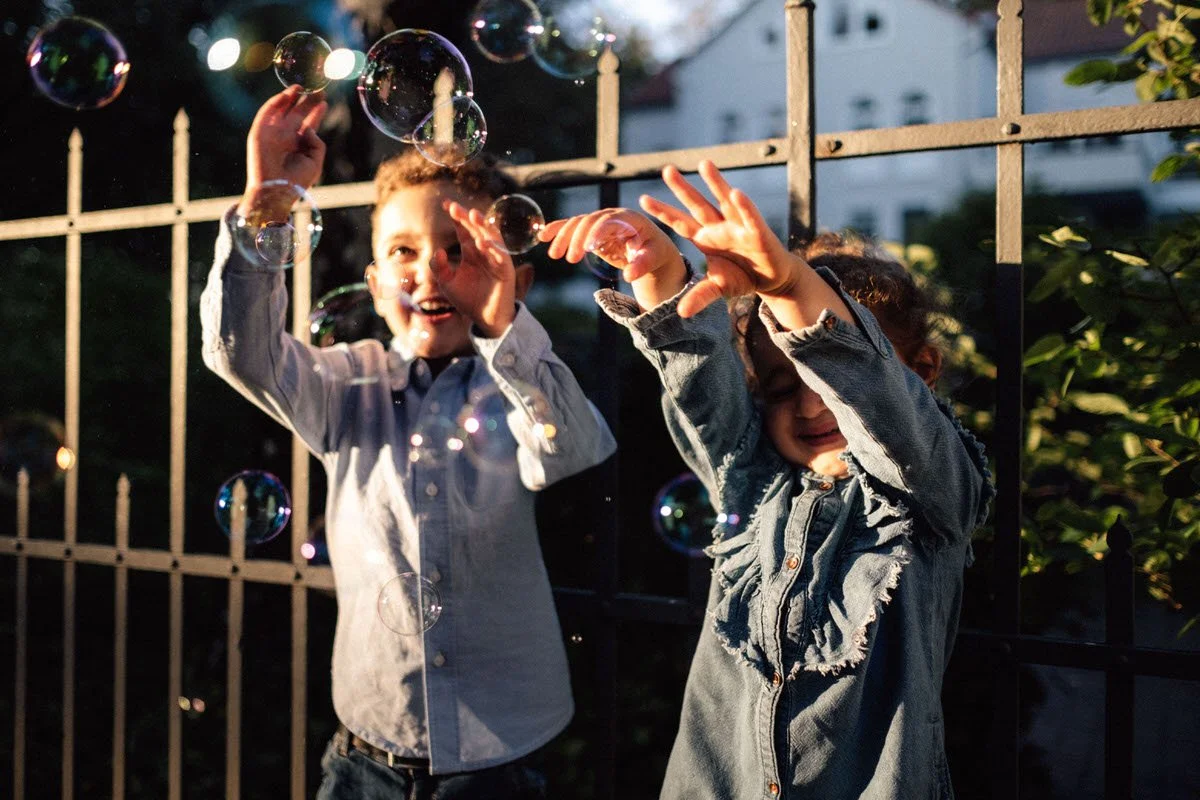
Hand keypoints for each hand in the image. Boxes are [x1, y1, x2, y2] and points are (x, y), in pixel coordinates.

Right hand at [238, 86, 327, 220]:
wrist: (276, 191)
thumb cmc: (296, 181)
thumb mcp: (315, 162)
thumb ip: (317, 143)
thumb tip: (308, 128)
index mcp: (299, 145)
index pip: (308, 124)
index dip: (316, 112)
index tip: (324, 101)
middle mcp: (286, 137)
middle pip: (297, 114)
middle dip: (306, 101)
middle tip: (317, 89)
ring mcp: (273, 133)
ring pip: (281, 110)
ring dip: (289, 97)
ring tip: (300, 86)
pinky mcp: (260, 132)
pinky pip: (266, 114)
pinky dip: (275, 103)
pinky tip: (285, 95)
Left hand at [436, 200, 519, 337]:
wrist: (484, 318)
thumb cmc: (467, 299)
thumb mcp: (446, 282)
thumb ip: (438, 266)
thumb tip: (439, 250)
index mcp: (470, 251)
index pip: (463, 228)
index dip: (456, 216)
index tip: (446, 204)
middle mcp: (484, 251)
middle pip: (476, 228)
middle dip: (467, 217)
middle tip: (456, 208)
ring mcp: (496, 258)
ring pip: (491, 237)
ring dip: (483, 226)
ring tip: (473, 215)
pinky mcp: (505, 270)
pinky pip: (501, 256)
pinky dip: (493, 248)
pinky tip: (483, 242)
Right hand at [538, 208, 685, 310]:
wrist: (651, 249)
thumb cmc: (655, 252)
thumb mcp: (654, 258)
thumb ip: (642, 265)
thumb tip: (629, 276)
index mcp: (629, 218)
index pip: (608, 222)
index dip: (596, 233)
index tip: (588, 248)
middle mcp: (612, 216)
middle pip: (589, 221)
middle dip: (577, 238)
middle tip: (570, 259)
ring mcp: (600, 221)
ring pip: (577, 223)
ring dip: (563, 237)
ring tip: (555, 255)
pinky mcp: (591, 230)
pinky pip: (573, 227)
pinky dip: (558, 230)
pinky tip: (543, 237)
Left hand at [640, 160, 798, 316]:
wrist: (771, 279)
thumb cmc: (742, 277)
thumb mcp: (717, 289)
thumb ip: (699, 297)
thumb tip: (680, 314)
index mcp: (705, 237)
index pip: (680, 222)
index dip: (663, 212)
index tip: (642, 199)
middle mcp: (719, 227)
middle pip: (697, 205)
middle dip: (682, 189)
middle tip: (666, 170)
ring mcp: (738, 226)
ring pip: (723, 200)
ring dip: (715, 182)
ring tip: (704, 164)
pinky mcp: (757, 233)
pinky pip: (749, 218)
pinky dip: (743, 206)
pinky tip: (736, 192)